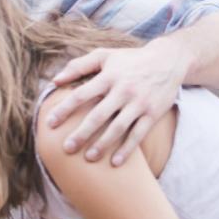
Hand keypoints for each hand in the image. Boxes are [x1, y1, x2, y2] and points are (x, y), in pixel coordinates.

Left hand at [46, 39, 187, 166]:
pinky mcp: (153, 113)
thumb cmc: (129, 60)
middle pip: (98, 115)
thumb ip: (78, 66)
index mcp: (108, 77)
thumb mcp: (104, 56)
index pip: (81, 95)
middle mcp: (123, 90)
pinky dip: (127, 149)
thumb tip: (54, 81)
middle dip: (81, 133)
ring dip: (103, 144)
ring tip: (88, 158)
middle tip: (66, 148)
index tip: (50, 124)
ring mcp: (139, 103)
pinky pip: (138, 134)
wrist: (169, 60)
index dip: (64, 110)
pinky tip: (115, 162)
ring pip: (118, 127)